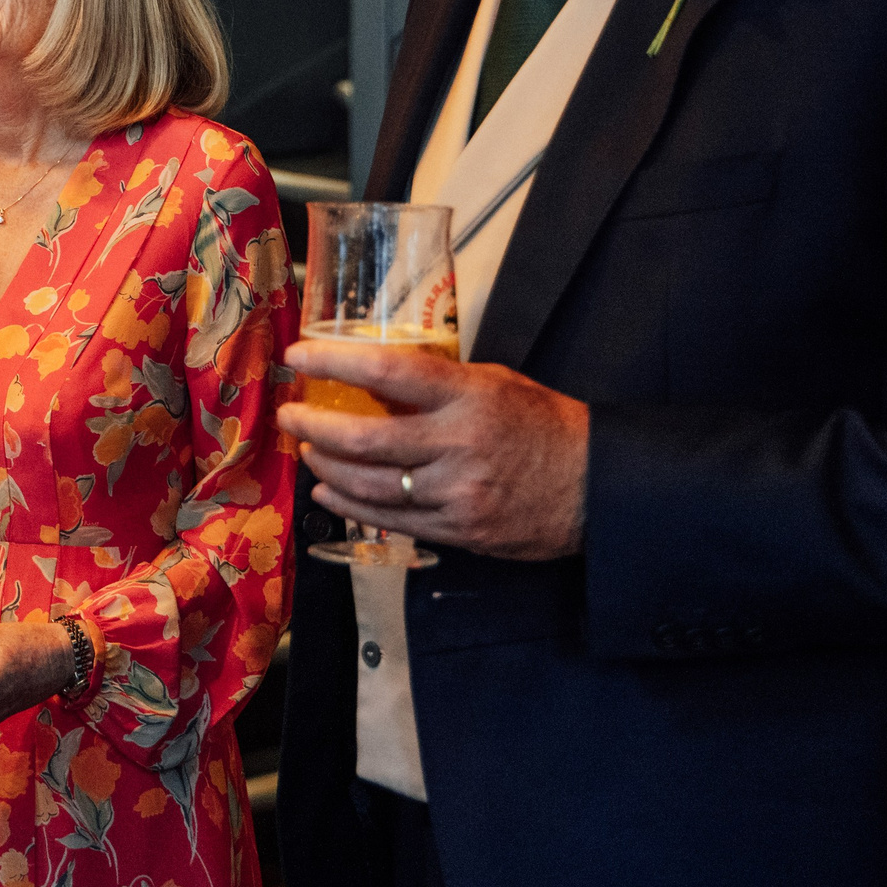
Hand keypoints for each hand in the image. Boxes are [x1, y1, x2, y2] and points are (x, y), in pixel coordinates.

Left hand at [278, 338, 589, 559]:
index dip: (334, 362)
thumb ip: (436, 383)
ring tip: (308, 450)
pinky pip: (390, 520)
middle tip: (290, 413)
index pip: (388, 371)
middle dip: (314, 425)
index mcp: (469, 397)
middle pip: (365, 438)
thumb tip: (372, 381)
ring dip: (326, 468)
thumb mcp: (493, 383)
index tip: (300, 355)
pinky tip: (329, 493)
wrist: (596, 487)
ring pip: (369, 486)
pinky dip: (349, 506)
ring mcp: (457, 493)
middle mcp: (459, 445)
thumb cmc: (544, 425)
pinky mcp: (458, 530)